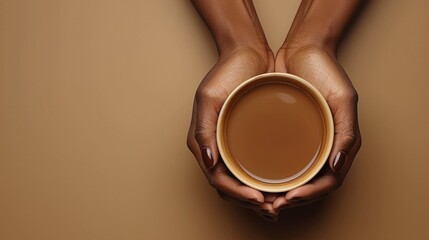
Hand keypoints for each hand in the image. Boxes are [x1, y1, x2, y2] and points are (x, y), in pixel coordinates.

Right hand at [187, 47, 280, 220]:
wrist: (247, 53)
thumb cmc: (226, 72)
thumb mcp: (210, 98)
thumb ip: (204, 131)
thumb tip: (208, 162)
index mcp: (203, 142)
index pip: (218, 179)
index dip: (237, 194)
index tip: (259, 200)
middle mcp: (216, 148)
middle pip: (229, 186)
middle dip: (248, 202)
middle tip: (272, 210)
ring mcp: (231, 145)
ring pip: (241, 181)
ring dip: (256, 197)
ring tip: (277, 206)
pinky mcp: (247, 140)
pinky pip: (252, 167)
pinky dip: (262, 182)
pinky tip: (278, 186)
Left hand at [273, 43, 361, 209]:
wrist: (303, 49)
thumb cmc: (327, 71)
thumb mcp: (343, 98)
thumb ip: (346, 133)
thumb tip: (336, 167)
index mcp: (340, 143)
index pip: (328, 181)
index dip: (311, 195)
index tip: (290, 199)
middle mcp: (322, 146)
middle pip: (310, 184)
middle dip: (293, 200)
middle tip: (271, 205)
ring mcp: (304, 141)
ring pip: (294, 177)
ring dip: (280, 192)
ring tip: (262, 198)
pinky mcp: (286, 134)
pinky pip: (280, 160)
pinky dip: (272, 174)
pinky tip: (256, 177)